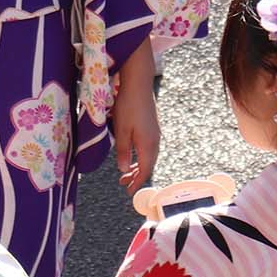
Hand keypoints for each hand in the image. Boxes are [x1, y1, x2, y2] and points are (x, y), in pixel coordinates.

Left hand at [111, 46, 160, 193]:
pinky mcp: (152, 126)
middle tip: (123, 184)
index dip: (137, 182)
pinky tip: (132, 154)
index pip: (144, 170)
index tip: (129, 192)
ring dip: (137, 166)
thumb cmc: (127, 106)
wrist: (138, 84)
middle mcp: (155, 141)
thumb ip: (123, 151)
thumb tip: (124, 170)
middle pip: (148, 165)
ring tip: (126, 172)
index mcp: (148, 144)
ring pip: (148, 156)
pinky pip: (148, 148)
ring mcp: (155, 133)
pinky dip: (140, 156)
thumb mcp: (121, 131)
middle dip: (136, 176)